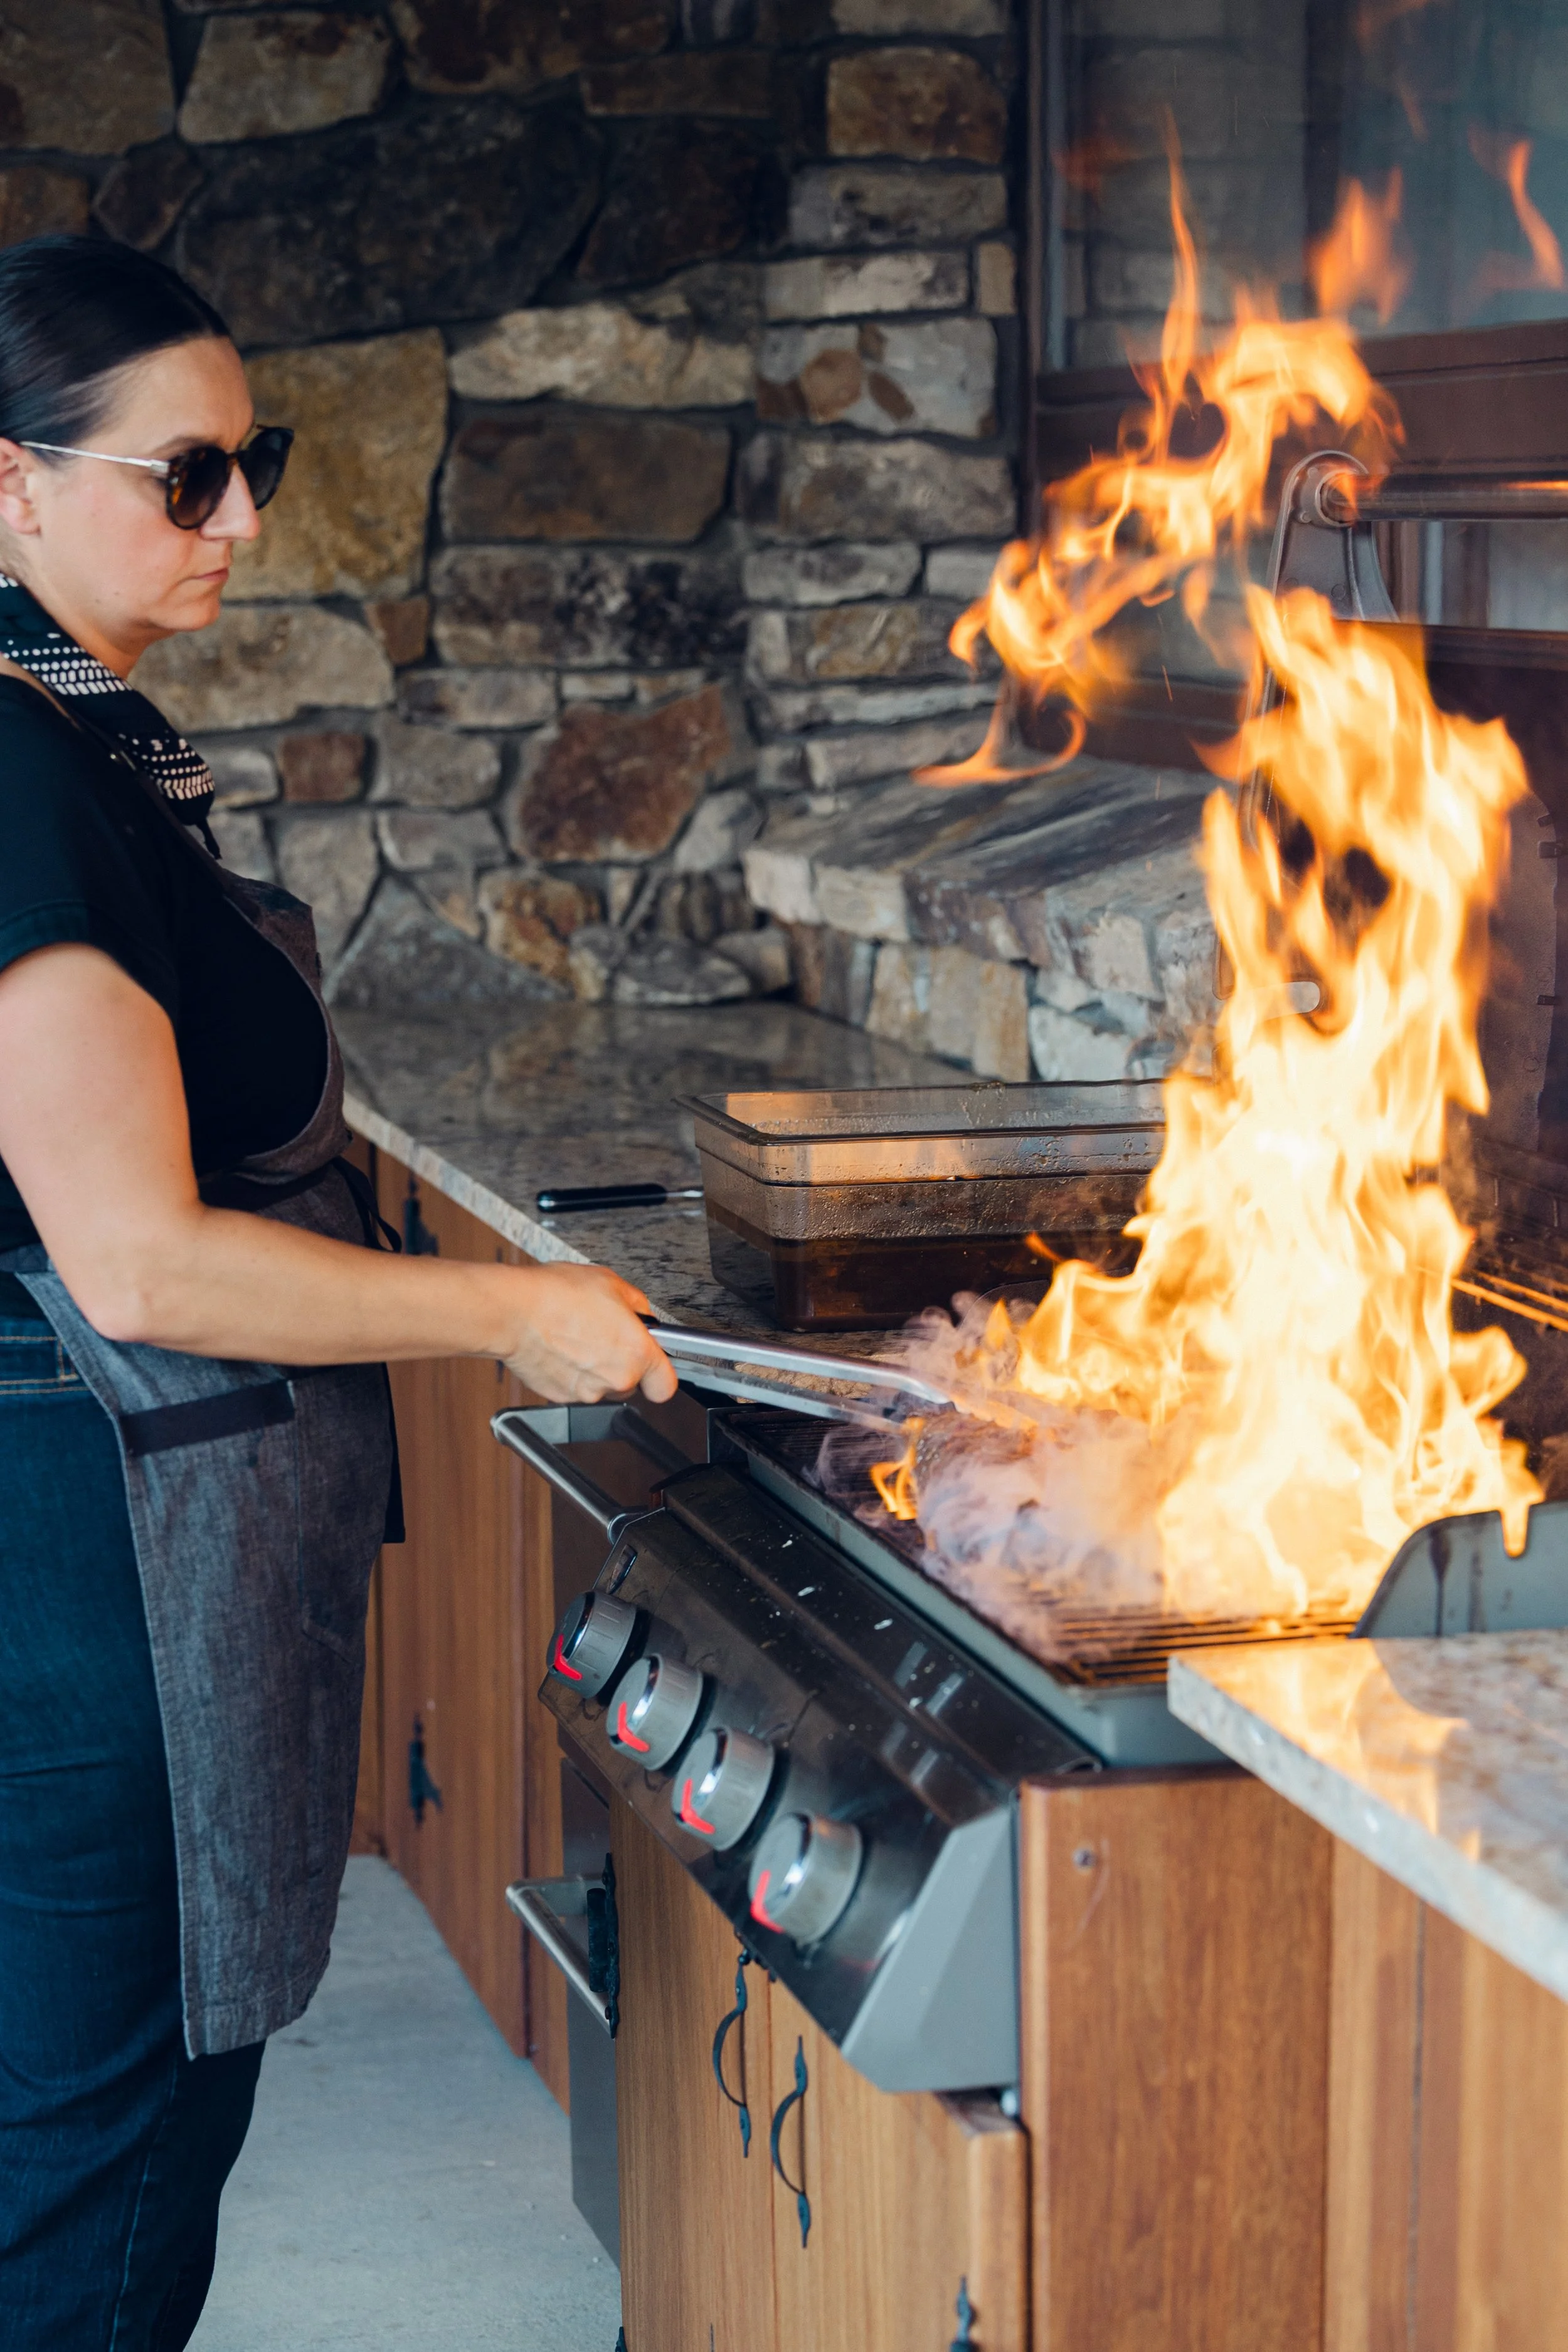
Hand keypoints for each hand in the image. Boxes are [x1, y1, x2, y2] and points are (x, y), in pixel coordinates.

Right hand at [497, 1262, 675, 1403]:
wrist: (513, 1312)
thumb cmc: (557, 1295)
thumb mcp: (611, 1283)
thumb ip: (636, 1305)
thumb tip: (640, 1315)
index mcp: (637, 1353)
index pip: (666, 1385)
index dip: (660, 1374)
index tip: (653, 1364)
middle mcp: (616, 1379)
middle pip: (631, 1383)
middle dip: (621, 1362)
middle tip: (603, 1334)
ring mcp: (586, 1392)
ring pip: (601, 1385)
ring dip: (595, 1367)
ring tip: (577, 1337)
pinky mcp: (560, 1397)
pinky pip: (575, 1387)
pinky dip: (570, 1372)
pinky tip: (560, 1347)